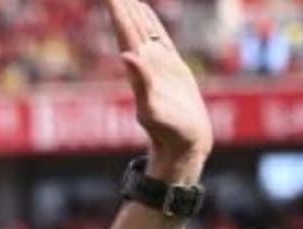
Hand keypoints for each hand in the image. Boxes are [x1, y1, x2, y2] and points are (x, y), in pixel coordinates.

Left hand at [106, 0, 212, 182]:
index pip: (124, 32)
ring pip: (141, 28)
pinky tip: (145, 11)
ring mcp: (158, 63)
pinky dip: (151, 21)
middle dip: (121, 6)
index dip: (117, 12)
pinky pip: (159, 36)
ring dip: (132, 10)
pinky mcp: (172, 67)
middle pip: (129, 26)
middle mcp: (144, 62)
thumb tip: (125, 55)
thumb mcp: (151, 108)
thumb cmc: (169, 131)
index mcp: (138, 68)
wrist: (185, 142)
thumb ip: (140, 81)